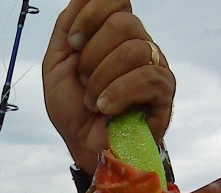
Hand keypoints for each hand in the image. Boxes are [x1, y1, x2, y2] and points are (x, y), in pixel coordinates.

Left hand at [42, 0, 175, 173]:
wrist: (83, 148)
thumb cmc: (73, 110)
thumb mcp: (57, 64)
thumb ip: (67, 26)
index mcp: (115, 34)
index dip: (91, 15)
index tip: (73, 43)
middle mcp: (139, 44)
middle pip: (123, 22)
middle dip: (91, 56)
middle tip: (84, 80)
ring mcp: (154, 66)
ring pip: (133, 50)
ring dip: (101, 80)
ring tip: (93, 101)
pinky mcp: (163, 92)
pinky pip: (146, 78)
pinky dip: (117, 94)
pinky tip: (105, 109)